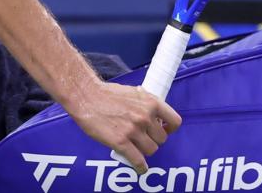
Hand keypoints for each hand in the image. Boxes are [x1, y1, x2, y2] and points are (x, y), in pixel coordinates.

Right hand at [65, 81, 181, 173]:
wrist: (86, 96)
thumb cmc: (106, 93)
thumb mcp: (133, 92)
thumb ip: (145, 104)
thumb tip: (153, 114)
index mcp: (151, 102)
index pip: (174, 121)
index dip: (170, 129)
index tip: (164, 130)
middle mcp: (145, 117)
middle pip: (162, 139)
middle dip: (154, 140)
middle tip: (145, 139)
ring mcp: (134, 130)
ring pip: (151, 150)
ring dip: (145, 151)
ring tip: (138, 149)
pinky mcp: (121, 142)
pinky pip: (137, 160)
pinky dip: (140, 167)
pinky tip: (140, 168)